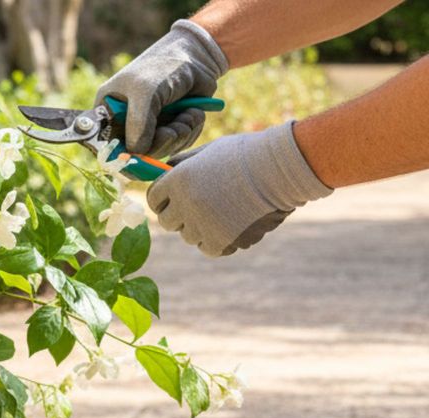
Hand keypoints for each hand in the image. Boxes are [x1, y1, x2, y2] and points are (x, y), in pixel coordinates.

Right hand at [96, 20, 228, 157]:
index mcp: (109, 111)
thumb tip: (137, 153)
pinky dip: (189, 132)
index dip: (122, 155)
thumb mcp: (146, 91)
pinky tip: (193, 114)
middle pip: (137, 154)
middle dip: (161, 143)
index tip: (140, 155)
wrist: (197, 56)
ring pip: (161, 151)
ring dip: (179, 136)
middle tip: (173, 130)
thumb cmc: (164, 66)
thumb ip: (138, 123)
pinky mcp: (169, 128)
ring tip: (187, 115)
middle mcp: (126, 122)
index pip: (106, 145)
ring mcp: (149, 127)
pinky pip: (178, 145)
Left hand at [147, 121, 332, 256]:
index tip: (175, 198)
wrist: (283, 168)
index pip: (153, 199)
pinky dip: (218, 240)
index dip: (164, 198)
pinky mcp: (221, 242)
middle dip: (179, 215)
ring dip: (201, 227)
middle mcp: (185, 205)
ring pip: (189, 236)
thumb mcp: (209, 151)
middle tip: (202, 205)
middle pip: (167, 221)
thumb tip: (162, 172)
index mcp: (178, 180)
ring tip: (226, 209)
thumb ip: (182, 164)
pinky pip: (208, 248)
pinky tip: (234, 223)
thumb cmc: (247, 154)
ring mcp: (202, 225)